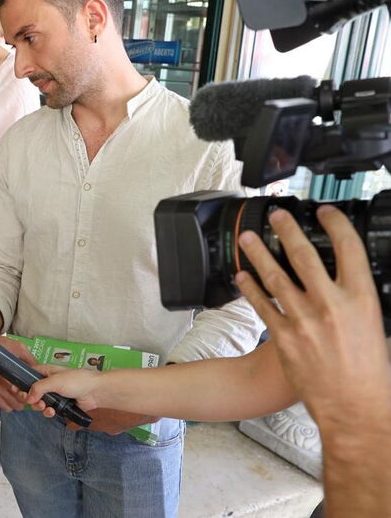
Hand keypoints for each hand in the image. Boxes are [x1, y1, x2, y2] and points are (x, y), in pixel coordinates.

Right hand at [0, 336, 36, 411]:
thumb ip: (30, 360)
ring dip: (15, 403)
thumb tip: (38, 371)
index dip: (31, 396)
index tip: (33, 392)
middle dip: (24, 400)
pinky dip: (5, 403)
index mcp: (8, 375)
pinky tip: (8, 396)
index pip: (24, 395)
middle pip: (17, 403)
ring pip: (9, 406)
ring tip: (18, 396)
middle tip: (27, 394)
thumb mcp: (18, 348)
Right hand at [24, 365, 155, 432]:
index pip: (28, 375)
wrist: (95, 392)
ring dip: (39, 406)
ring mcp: (54, 394)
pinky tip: (52, 412)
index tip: (15, 389)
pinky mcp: (60, 405)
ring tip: (45, 407)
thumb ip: (38, 388)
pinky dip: (48, 412)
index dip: (20, 382)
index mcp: (46, 371)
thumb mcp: (55, 381)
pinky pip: (48, 410)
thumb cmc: (77, 380)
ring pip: (39, 402)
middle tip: (33, 402)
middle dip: (30, 398)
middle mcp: (48, 382)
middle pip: (31, 391)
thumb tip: (27, 397)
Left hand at [235, 205, 390, 430]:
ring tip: (248, 239)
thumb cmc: (370, 372)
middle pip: (304, 254)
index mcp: (361, 299)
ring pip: (275, 276)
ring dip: (259, 254)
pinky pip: (262, 305)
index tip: (324, 211)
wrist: (352, 407)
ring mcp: (303, 319)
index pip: (348, 249)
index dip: (334, 224)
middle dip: (287, 229)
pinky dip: (250, 288)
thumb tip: (350, 281)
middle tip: (276, 215)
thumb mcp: (376, 326)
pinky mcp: (283, 336)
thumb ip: (359, 301)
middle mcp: (331, 304)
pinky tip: (241, 276)